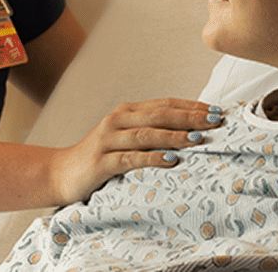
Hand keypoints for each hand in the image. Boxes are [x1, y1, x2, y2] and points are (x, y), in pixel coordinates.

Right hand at [49, 98, 221, 203]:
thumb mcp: (126, 138)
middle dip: (190, 117)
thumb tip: (191, 130)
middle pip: (160, 115)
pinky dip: (152, 158)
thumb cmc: (100, 157)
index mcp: (127, 111)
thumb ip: (151, 131)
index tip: (217, 110)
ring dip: (175, 135)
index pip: (165, 103)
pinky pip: (130, 158)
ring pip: (147, 134)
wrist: (60, 173)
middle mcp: (118, 120)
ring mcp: (108, 140)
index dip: (192, 105)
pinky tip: (171, 160)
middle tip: (216, 120)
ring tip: (199, 138)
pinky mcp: (101, 162)